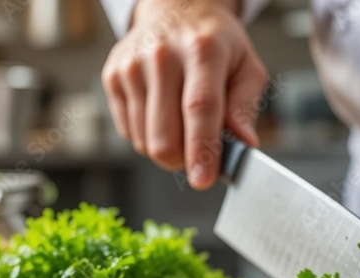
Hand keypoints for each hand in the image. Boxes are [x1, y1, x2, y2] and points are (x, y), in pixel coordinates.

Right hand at [101, 0, 266, 188]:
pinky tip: (162, 111)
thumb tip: (244, 143)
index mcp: (203, 50)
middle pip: (165, 136)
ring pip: (145, 142)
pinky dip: (148, 135)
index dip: (201, 149)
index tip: (203, 179)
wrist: (174, 10)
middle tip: (199, 154)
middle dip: (184, 160)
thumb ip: (245, 107)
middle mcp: (162, 55)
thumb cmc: (216, 44)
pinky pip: (129, 133)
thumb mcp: (247, 67)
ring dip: (168, 148)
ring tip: (181, 121)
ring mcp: (132, 66)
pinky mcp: (112, 77)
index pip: (200, 108)